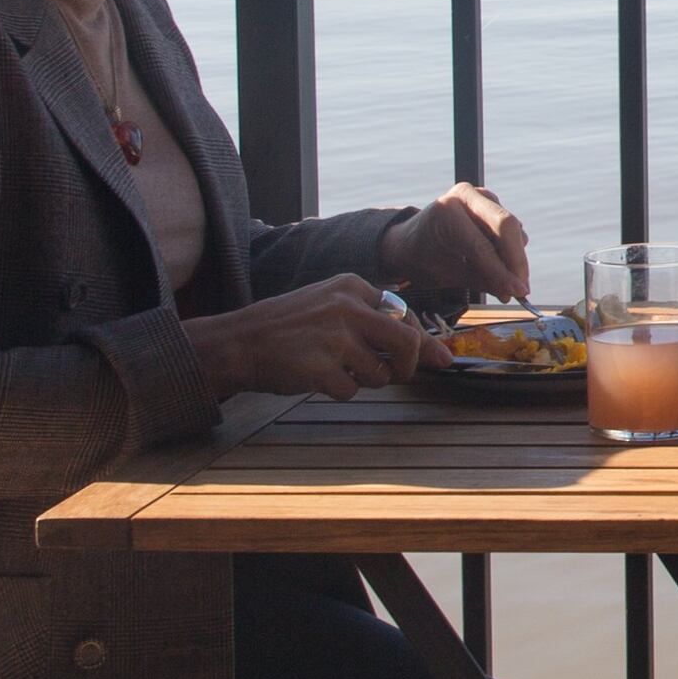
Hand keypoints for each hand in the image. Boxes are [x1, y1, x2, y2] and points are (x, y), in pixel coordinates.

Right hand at [187, 275, 430, 401]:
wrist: (238, 342)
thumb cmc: (287, 328)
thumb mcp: (328, 305)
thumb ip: (372, 320)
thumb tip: (434, 351)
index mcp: (351, 286)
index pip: (404, 314)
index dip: (421, 341)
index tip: (439, 358)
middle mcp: (347, 306)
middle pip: (407, 342)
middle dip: (409, 366)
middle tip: (397, 375)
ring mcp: (335, 336)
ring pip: (380, 372)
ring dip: (364, 380)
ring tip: (334, 369)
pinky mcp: (321, 366)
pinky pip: (351, 391)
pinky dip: (339, 392)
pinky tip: (315, 378)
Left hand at [384, 183, 529, 310]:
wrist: (411, 240)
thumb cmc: (423, 258)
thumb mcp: (447, 274)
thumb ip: (481, 280)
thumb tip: (512, 292)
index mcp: (446, 213)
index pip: (481, 245)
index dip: (501, 271)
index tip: (517, 292)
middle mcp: (466, 196)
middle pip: (506, 225)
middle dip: (517, 260)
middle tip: (522, 288)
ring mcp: (481, 196)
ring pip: (513, 229)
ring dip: (515, 257)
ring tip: (506, 282)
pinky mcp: (493, 203)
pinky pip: (511, 229)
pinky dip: (511, 251)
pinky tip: (501, 266)